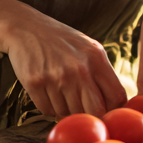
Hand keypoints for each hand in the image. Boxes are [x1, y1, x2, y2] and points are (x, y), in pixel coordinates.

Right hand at [5, 9, 127, 117]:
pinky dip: (48, 105)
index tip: (104, 109)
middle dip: (88, 114)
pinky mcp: (35, 83)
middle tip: (80, 106)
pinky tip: (46, 88)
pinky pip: (47, 110)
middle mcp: (78, 68)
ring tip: (59, 88)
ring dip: (64, 108)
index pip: (117, 97)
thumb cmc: (61, 41)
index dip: (113, 109)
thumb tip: (115, 106)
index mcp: (96, 58)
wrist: (26, 28)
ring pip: (68, 113)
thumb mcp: (88, 48)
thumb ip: (103, 73)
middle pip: (95, 112)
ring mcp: (56, 77)